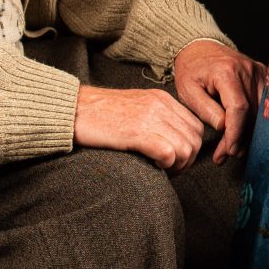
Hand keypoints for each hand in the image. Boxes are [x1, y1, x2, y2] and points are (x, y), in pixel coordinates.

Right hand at [73, 84, 204, 170]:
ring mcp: (149, 118)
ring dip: (178, 166)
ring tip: (163, 170)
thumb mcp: (136, 105)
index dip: (191, 147)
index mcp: (162, 98)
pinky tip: (154, 166)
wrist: (73, 109)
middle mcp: (160, 105)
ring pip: (186, 148)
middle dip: (188, 160)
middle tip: (171, 170)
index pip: (196, 126)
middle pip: (195, 139)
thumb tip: (173, 138)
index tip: (177, 159)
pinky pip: (169, 153)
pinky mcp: (136, 133)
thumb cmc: (99, 113)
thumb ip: (157, 116)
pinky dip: (167, 165)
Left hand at [172, 39, 263, 165]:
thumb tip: (224, 127)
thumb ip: (206, 109)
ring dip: (247, 133)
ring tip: (232, 148)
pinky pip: (263, 104)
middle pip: (251, 113)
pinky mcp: (263, 75)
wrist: (200, 48)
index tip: (229, 150)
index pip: (238, 108)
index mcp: (227, 72)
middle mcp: (247, 70)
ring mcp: (258, 72)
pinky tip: (243, 134)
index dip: (235, 132)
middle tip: (225, 155)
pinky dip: (254, 121)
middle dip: (239, 138)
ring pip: (260, 111)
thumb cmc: (192, 70)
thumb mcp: (188, 91)